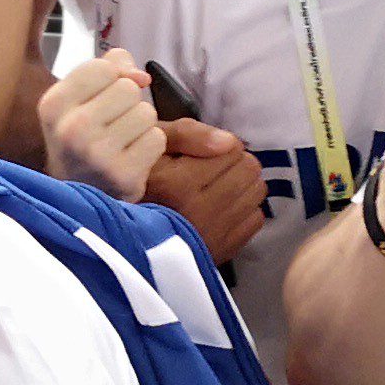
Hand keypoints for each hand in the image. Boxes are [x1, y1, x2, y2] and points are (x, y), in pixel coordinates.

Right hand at [39, 51, 166, 198]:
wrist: (74, 194)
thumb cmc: (80, 137)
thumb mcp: (77, 97)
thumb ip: (108, 67)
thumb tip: (141, 76)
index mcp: (53, 104)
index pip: (103, 67)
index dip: (111, 78)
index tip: (99, 98)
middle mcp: (71, 129)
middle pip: (128, 88)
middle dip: (126, 103)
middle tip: (109, 125)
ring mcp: (98, 155)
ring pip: (146, 113)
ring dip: (140, 125)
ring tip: (120, 141)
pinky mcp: (124, 175)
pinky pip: (156, 139)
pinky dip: (148, 146)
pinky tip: (129, 157)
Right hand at [146, 120, 268, 269]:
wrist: (128, 229)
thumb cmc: (139, 178)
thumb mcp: (151, 145)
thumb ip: (188, 134)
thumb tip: (230, 142)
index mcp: (176, 183)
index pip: (232, 149)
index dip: (220, 145)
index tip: (202, 153)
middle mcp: (196, 212)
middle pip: (249, 170)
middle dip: (235, 162)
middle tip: (212, 168)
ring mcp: (210, 235)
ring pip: (256, 193)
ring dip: (242, 184)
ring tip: (217, 186)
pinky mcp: (221, 251)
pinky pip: (255, 219)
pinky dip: (244, 209)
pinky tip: (222, 207)